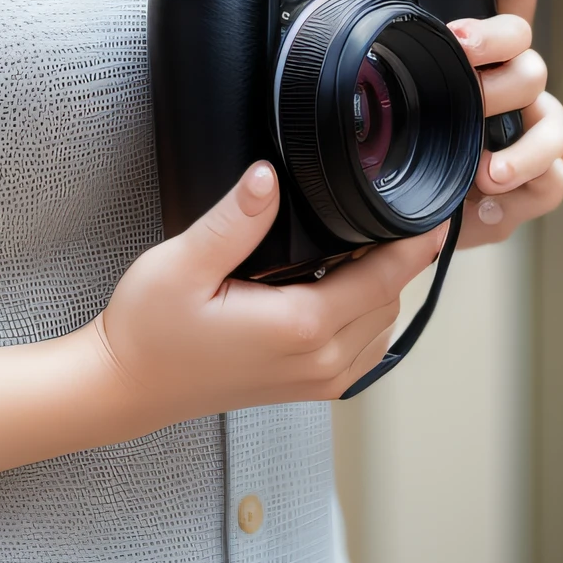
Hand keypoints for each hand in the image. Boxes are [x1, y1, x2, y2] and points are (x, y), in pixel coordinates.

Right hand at [95, 162, 446, 430]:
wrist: (126, 386)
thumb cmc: (149, 329)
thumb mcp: (182, 263)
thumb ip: (233, 220)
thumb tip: (269, 175)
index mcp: (300, 326)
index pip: (385, 278)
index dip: (416, 242)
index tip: (436, 209)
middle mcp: (319, 360)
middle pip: (390, 299)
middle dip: (400, 256)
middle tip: (393, 207)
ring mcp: (315, 380)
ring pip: (381, 325)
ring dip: (384, 285)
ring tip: (368, 238)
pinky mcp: (305, 387)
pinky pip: (362, 349)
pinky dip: (367, 313)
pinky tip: (342, 283)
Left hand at [413, 0, 562, 247]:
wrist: (451, 196)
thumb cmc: (409, 105)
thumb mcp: (370, 36)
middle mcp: (502, 22)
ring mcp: (522, 79)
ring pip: (529, 45)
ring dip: (495, 40)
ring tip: (461, 44)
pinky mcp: (536, 144)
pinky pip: (551, 146)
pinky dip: (524, 159)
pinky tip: (488, 167)